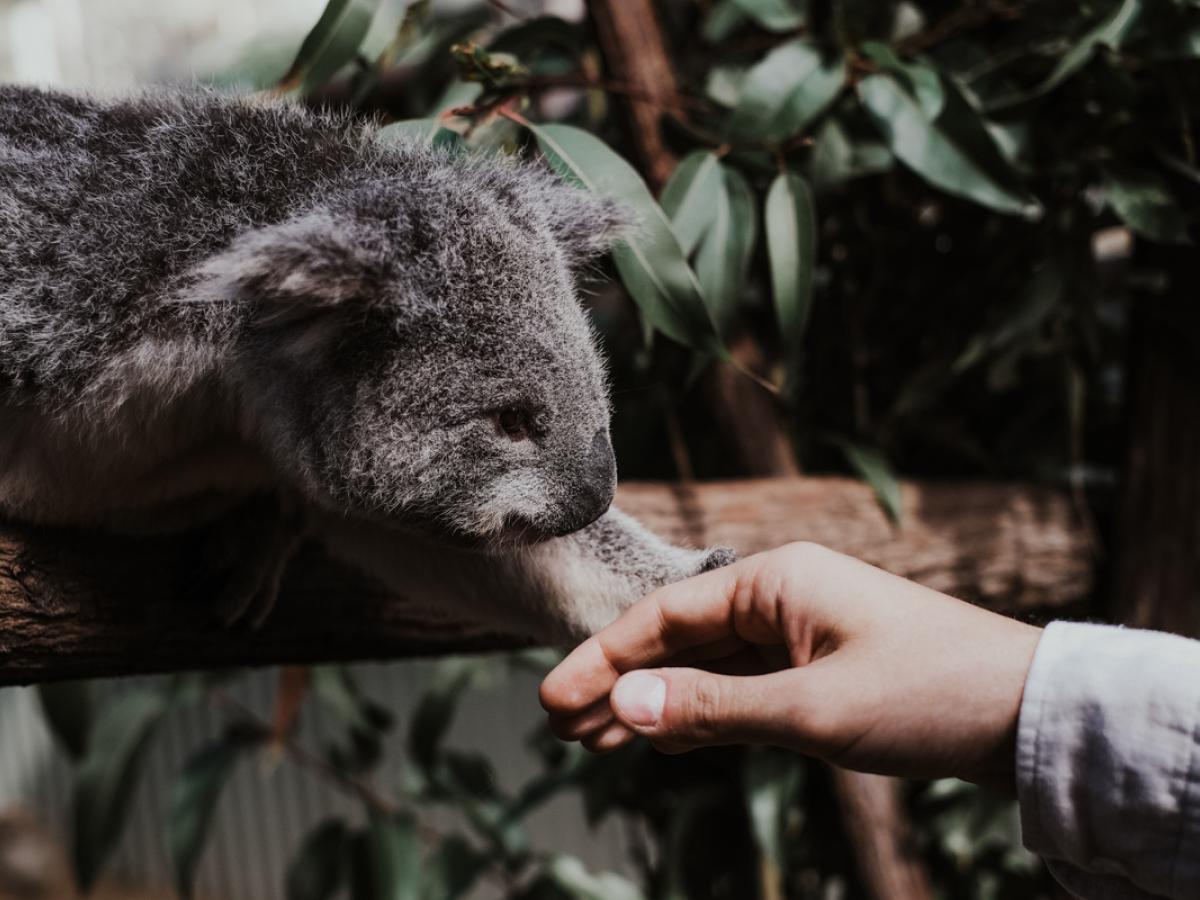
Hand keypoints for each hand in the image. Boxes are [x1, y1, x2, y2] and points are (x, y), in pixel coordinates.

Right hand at [540, 542, 1042, 786]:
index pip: (664, 616)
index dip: (602, 658)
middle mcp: (780, 597)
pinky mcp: (817, 669)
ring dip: (653, 702)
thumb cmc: (928, 693)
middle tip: (559, 726)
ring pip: (705, 667)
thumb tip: (622, 704)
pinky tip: (662, 738)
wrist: (1027, 712)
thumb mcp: (811, 709)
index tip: (551, 699)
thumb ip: (712, 707)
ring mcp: (799, 633)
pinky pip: (740, 688)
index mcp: (775, 580)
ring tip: (594, 740)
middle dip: (618, 682)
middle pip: (677, 638)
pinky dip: (699, 713)